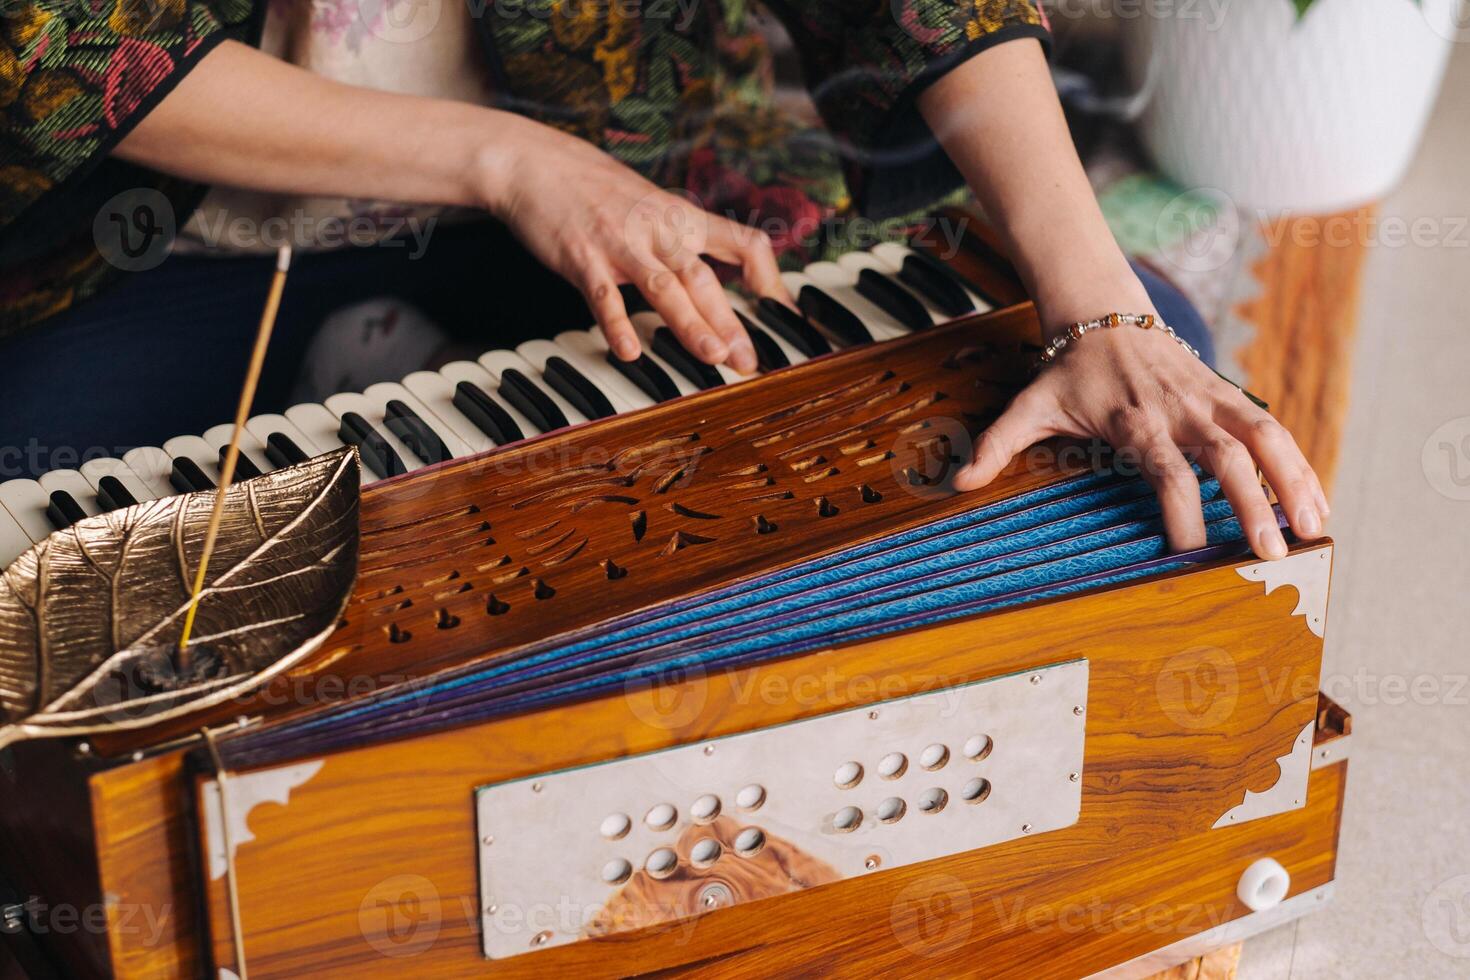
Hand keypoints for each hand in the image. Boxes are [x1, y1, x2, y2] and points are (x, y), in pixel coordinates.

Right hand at [479, 117, 789, 373]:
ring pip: (664, 286)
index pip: (743, 241)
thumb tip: (711, 277)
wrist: (535, 162)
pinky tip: (628, 351)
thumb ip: (681, 239)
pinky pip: (604, 295)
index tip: (782, 313)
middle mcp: (658, 229)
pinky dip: (617, 323)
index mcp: (682, 217)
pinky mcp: (582, 257)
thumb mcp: (651, 205)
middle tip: (748, 360)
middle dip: (729, 321)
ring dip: (690, 324)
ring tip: (712, 357)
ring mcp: (620, 243)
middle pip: (704, 277)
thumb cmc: (595, 190)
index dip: (769, 277)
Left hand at [953, 297, 1328, 560]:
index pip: (1164, 470)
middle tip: (1273, 554)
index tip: (1189, 554)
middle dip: (1253, 504)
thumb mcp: (1028, 406)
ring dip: (1294, 480)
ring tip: (1316, 530)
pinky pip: (1271, 425)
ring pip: (1264, 435)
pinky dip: (1296, 461)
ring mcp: (1208, 399)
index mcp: (1133, 419)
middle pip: (1226, 457)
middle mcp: (1178, 409)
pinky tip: (1314, 501)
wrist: (1102, 314)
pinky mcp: (1226, 393)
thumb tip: (956, 484)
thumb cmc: (1066, 372)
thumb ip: (996, 446)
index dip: (1180, 511)